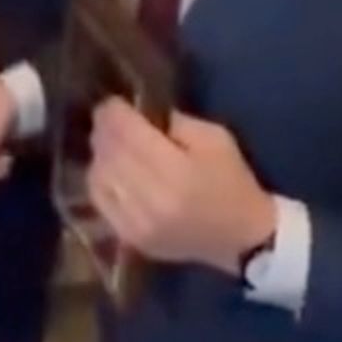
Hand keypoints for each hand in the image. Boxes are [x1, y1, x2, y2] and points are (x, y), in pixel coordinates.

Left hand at [88, 101, 276, 271]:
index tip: (112, 103)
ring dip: (101, 155)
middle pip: (110, 154)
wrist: (242, 238)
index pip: (128, 134)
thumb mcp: (215, 139)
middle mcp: (152, 200)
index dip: (113, 114)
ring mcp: (137, 223)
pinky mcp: (131, 237)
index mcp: (178, 173)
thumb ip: (175, 122)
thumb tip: (137, 114)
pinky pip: (100, 201)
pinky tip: (111, 170)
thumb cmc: (232, 183)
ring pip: (99, 177)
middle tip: (107, 119)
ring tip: (110, 144)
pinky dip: (100, 181)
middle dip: (105, 131)